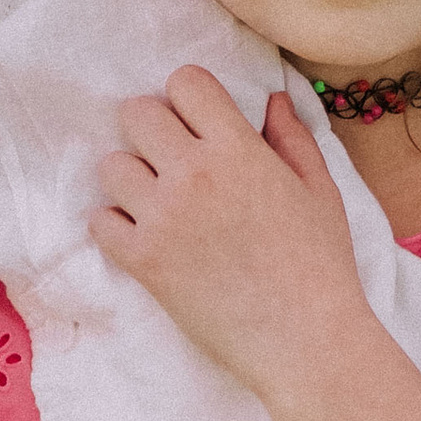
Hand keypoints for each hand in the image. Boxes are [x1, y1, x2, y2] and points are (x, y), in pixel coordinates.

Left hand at [94, 75, 359, 395]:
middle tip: (172, 155)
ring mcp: (162, 218)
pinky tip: (143, 233)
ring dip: (131, 175)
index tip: (200, 120)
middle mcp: (193, 174)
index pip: (185, 82)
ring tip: (155, 197)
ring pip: (111, 165)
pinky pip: (99, 222)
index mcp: (239, 149)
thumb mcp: (319, 190)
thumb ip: (292, 139)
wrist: (305, 338)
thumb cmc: (321, 264)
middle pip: (137, 113)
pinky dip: (114, 224)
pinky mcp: (143, 261)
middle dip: (153, 127)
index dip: (190, 96)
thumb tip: (272, 100)